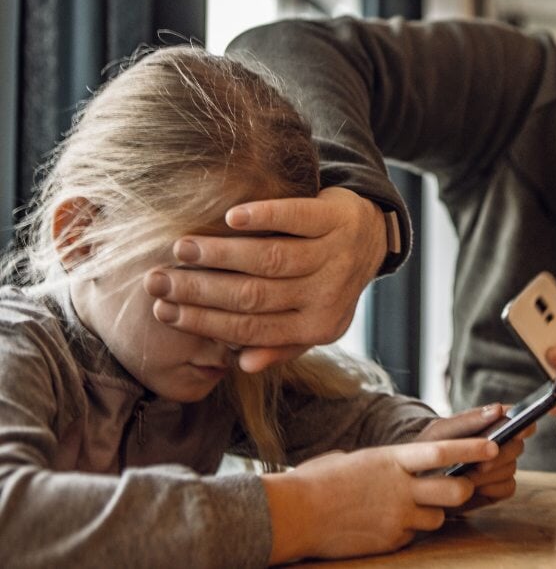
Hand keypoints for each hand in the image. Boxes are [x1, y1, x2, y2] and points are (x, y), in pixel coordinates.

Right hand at [143, 187, 386, 372]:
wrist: (371, 236)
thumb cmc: (326, 282)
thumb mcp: (311, 321)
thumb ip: (280, 344)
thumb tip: (240, 365)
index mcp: (317, 326)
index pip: (250, 329)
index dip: (204, 322)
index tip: (162, 311)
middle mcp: (328, 293)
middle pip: (254, 295)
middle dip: (200, 289)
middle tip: (157, 280)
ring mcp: (335, 255)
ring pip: (271, 258)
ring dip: (222, 254)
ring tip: (182, 249)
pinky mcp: (337, 219)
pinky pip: (296, 218)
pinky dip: (265, 217)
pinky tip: (233, 217)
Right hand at [263, 438, 497, 562]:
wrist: (291, 514)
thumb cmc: (318, 480)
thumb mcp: (357, 460)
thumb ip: (388, 463)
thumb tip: (405, 467)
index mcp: (391, 459)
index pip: (443, 451)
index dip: (472, 448)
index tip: (496, 444)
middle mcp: (399, 487)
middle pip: (455, 491)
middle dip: (464, 491)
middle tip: (463, 489)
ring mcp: (396, 517)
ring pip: (439, 518)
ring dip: (433, 515)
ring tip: (408, 510)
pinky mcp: (389, 541)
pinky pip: (414, 536)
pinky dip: (408, 532)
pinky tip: (384, 526)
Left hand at [415, 404, 532, 505]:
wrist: (414, 478)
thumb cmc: (429, 448)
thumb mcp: (442, 431)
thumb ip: (469, 420)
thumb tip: (498, 409)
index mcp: (490, 423)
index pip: (518, 418)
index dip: (524, 423)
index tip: (518, 430)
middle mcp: (500, 444)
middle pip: (517, 447)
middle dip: (500, 456)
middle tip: (480, 465)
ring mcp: (500, 466)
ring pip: (511, 469)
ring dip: (491, 475)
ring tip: (468, 478)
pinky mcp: (497, 488)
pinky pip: (508, 488)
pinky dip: (493, 489)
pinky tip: (476, 489)